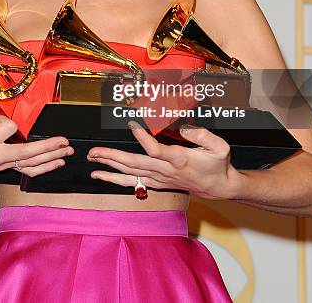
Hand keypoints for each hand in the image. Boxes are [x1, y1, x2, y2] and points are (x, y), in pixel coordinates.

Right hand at [0, 113, 72, 182]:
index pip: (6, 128)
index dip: (2, 119)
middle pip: (27, 152)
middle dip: (47, 147)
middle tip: (63, 141)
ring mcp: (2, 166)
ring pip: (31, 163)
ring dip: (51, 157)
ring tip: (66, 151)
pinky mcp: (5, 168)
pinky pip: (28, 170)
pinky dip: (44, 167)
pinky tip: (56, 163)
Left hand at [87, 122, 240, 199]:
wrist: (219, 187)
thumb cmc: (218, 164)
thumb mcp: (219, 146)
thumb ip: (202, 135)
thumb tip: (183, 128)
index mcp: (179, 159)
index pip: (155, 150)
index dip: (143, 138)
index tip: (132, 124)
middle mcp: (165, 170)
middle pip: (134, 164)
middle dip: (112, 157)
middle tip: (93, 151)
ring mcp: (160, 178)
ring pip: (130, 173)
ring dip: (109, 166)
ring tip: (92, 160)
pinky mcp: (157, 182)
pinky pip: (133, 182)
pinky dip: (116, 179)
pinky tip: (101, 175)